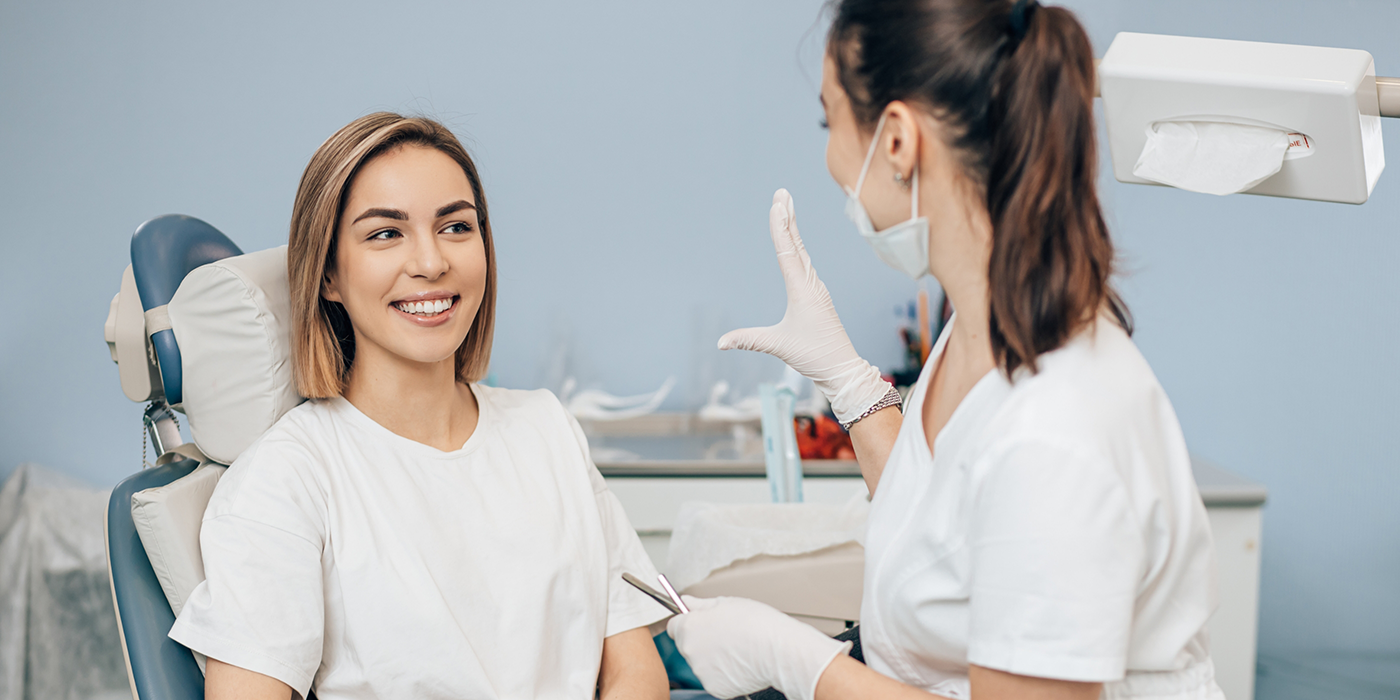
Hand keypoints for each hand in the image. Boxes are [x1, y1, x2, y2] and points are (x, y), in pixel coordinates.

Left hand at [667, 596, 849, 699]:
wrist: (778, 650)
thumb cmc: (756, 623)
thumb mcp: (726, 603)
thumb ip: (701, 604)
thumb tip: (686, 601)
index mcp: (690, 627)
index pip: (674, 626)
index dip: (687, 622)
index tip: (698, 622)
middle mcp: (690, 651)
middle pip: (687, 645)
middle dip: (701, 639)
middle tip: (724, 635)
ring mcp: (702, 672)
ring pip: (701, 662)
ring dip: (712, 657)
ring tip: (736, 648)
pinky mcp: (715, 688)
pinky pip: (714, 678)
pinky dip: (724, 673)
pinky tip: (739, 663)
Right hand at [720, 189, 889, 424]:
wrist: (842, 368)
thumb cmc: (814, 356)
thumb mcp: (779, 346)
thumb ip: (749, 340)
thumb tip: (720, 343)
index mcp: (802, 290)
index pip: (788, 252)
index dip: (780, 228)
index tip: (777, 205)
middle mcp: (811, 284)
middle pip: (797, 244)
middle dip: (788, 218)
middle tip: (782, 193)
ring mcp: (815, 289)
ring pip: (802, 252)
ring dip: (793, 229)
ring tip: (787, 208)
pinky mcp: (816, 296)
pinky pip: (804, 264)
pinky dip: (797, 247)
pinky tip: (794, 243)